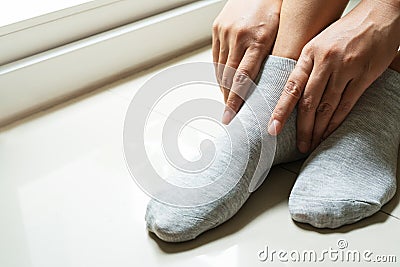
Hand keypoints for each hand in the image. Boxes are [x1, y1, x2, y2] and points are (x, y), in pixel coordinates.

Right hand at [212, 0, 281, 123]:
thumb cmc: (277, 9)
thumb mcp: (281, 34)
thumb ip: (274, 59)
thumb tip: (269, 88)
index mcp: (258, 39)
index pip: (243, 78)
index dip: (235, 100)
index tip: (229, 117)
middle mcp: (237, 36)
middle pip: (229, 76)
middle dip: (228, 98)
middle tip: (228, 115)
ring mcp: (224, 31)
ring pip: (220, 68)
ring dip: (223, 86)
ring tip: (228, 101)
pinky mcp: (217, 28)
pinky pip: (215, 56)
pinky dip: (220, 71)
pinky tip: (225, 81)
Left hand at [268, 0, 399, 152]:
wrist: (380, 13)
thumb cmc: (346, 31)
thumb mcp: (319, 43)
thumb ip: (306, 67)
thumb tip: (293, 94)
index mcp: (309, 53)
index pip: (291, 87)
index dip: (281, 110)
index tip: (273, 128)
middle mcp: (325, 61)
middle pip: (308, 102)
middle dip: (301, 128)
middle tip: (298, 145)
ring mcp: (345, 68)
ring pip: (327, 106)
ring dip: (318, 129)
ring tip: (312, 143)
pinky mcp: (365, 75)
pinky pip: (347, 104)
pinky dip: (336, 122)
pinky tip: (329, 133)